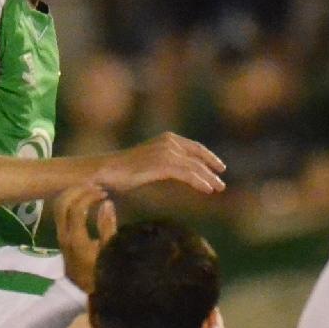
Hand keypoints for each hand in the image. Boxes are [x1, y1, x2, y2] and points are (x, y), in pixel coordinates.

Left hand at [54, 184, 116, 292]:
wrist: (82, 291)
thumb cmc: (99, 273)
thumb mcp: (109, 252)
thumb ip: (107, 227)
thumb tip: (107, 204)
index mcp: (75, 238)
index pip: (77, 208)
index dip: (90, 196)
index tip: (104, 194)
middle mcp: (63, 234)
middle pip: (62, 203)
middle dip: (77, 190)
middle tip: (94, 187)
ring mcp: (59, 234)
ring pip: (58, 206)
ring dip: (72, 194)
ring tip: (89, 190)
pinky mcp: (60, 235)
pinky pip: (60, 212)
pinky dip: (70, 201)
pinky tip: (84, 200)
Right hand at [98, 133, 225, 194]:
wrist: (106, 170)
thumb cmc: (123, 170)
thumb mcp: (149, 163)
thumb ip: (165, 164)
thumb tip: (176, 172)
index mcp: (167, 138)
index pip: (195, 147)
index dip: (209, 157)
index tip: (219, 168)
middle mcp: (169, 142)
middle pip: (198, 156)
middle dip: (212, 169)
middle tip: (222, 183)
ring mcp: (166, 152)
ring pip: (195, 166)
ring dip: (209, 178)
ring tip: (218, 188)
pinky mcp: (163, 164)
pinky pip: (187, 174)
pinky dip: (199, 182)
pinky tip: (206, 190)